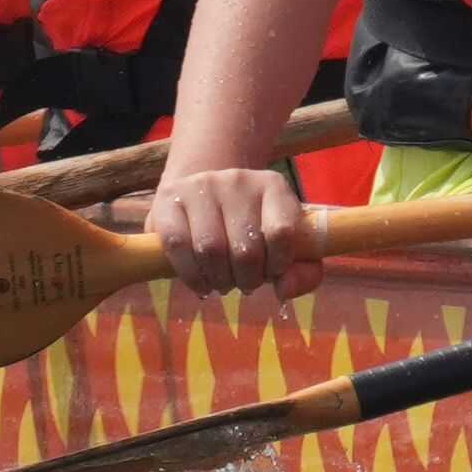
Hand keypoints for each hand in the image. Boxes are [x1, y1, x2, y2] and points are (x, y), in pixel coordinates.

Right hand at [143, 161, 327, 292]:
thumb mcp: (287, 244)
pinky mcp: (170, 197)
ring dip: (219, 280)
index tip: (272, 272)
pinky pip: (177, 244)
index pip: (282, 233)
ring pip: (211, 249)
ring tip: (223, 282)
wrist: (206, 195)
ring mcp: (202, 185)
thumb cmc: (252, 228)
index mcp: (273, 186)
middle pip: (246, 248)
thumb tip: (283, 292)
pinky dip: (191, 275)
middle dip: (247, 279)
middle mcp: (238, 179)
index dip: (278, 265)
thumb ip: (302, 273)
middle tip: (244, 284)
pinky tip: (201, 283)